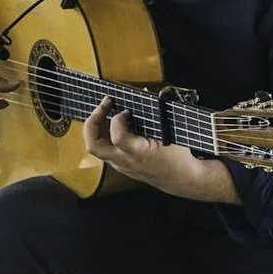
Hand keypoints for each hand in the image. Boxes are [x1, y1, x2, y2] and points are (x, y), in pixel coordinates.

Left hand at [81, 100, 200, 191]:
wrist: (180, 180)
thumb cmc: (177, 157)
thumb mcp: (170, 133)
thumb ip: (155, 114)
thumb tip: (143, 93)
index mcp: (138, 154)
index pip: (118, 137)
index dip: (118, 119)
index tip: (127, 111)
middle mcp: (125, 161)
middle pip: (93, 146)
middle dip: (92, 122)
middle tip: (104, 105)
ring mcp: (120, 164)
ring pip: (95, 146)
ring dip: (96, 125)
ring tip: (107, 110)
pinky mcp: (120, 164)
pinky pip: (104, 148)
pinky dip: (103, 132)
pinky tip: (112, 121)